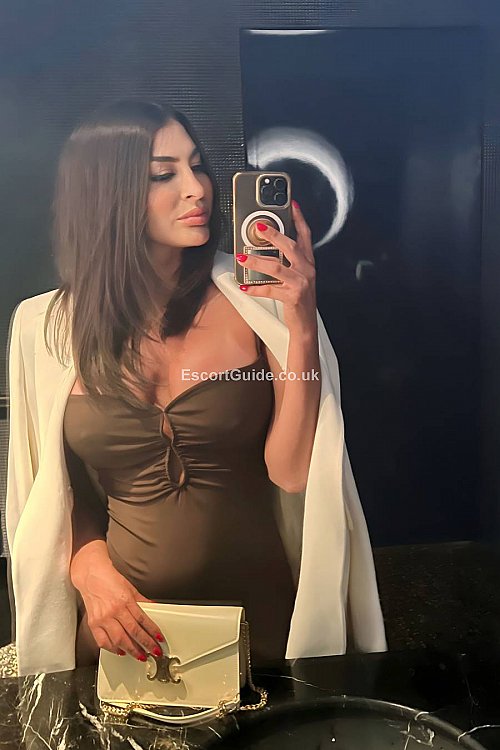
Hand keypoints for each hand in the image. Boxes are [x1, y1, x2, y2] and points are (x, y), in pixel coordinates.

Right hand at [71, 541, 164, 660]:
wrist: (90, 575)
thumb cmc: (109, 579)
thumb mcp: (130, 587)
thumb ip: (141, 600)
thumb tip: (153, 608)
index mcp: (125, 600)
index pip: (143, 619)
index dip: (152, 631)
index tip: (159, 639)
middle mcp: (114, 610)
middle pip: (133, 632)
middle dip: (146, 644)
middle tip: (154, 652)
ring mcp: (103, 618)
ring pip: (119, 639)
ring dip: (132, 650)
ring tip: (140, 656)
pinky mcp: (93, 623)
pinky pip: (103, 641)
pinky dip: (112, 649)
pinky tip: (120, 651)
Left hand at [235, 200, 316, 331]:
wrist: (305, 325)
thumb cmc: (299, 299)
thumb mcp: (297, 277)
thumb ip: (288, 262)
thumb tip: (269, 248)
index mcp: (308, 263)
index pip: (305, 236)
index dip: (299, 219)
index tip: (291, 205)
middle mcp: (306, 270)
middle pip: (290, 246)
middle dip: (274, 235)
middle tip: (259, 227)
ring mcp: (300, 283)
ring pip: (277, 267)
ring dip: (257, 260)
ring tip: (243, 257)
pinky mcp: (293, 296)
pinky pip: (270, 290)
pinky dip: (255, 288)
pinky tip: (245, 286)